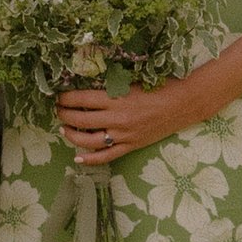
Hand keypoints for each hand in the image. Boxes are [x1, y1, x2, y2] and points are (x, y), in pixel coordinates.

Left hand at [57, 77, 200, 164]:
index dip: (65, 98)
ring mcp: (123, 134)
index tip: (58, 96)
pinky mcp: (131, 145)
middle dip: (64, 114)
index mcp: (116, 98)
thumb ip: (112, 86)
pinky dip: (90, 159)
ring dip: (71, 135)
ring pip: (88, 140)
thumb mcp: (132, 82)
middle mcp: (117, 118)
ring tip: (63, 129)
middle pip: (80, 119)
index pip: (81, 99)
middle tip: (57, 110)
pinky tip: (78, 158)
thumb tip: (88, 85)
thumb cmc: (160, 86)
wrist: (184, 104)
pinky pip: (107, 156)